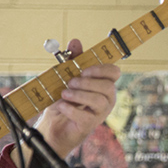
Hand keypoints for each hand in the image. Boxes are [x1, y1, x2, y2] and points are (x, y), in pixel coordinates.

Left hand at [11, 39, 120, 165]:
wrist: (53, 125)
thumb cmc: (64, 100)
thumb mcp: (65, 77)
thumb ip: (73, 61)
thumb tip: (76, 41)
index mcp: (103, 85)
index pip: (115, 73)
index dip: (102, 69)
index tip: (84, 70)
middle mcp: (106, 100)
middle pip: (109, 86)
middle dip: (88, 82)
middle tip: (71, 82)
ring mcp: (100, 114)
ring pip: (99, 100)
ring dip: (79, 95)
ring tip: (64, 94)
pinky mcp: (89, 126)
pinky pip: (84, 115)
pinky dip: (70, 108)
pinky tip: (61, 106)